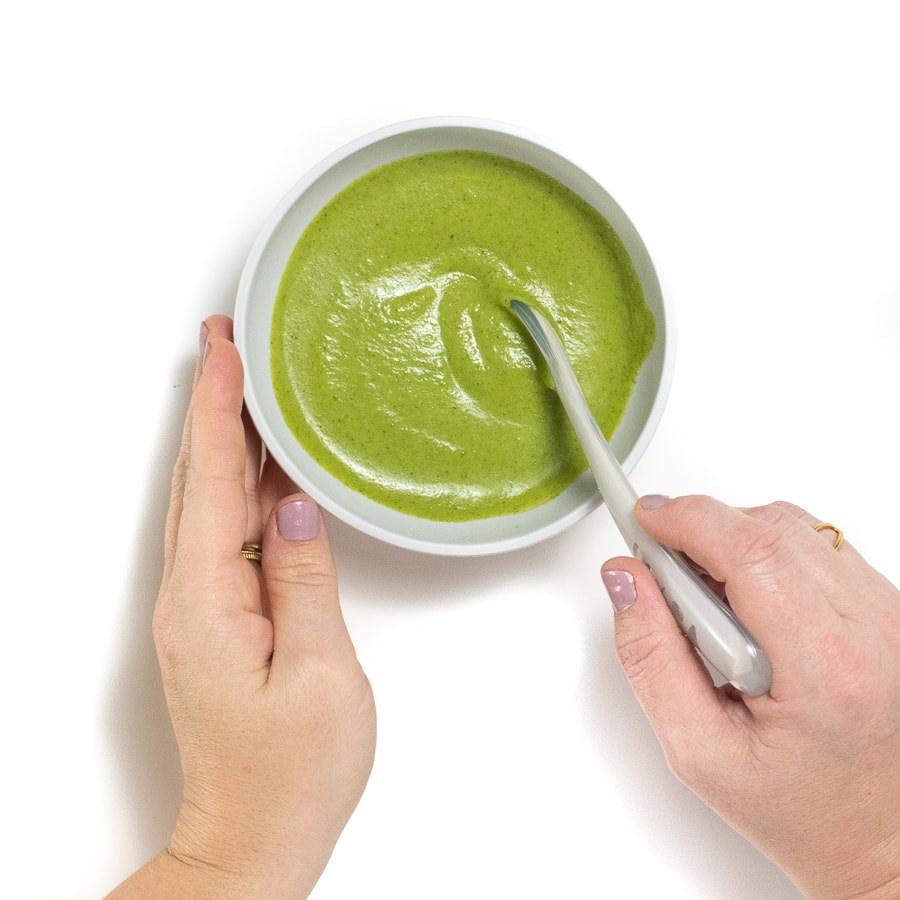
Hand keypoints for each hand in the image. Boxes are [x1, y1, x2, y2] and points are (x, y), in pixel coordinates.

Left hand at [109, 316, 375, 898]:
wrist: (255, 836)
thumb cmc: (292, 773)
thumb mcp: (321, 676)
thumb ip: (305, 582)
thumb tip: (295, 508)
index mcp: (208, 603)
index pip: (213, 480)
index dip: (219, 409)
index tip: (226, 351)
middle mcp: (190, 598)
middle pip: (199, 478)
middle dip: (210, 403)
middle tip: (224, 342)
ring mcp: (200, 608)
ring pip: (209, 500)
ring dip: (223, 437)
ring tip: (243, 383)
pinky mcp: (219, 618)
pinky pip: (225, 532)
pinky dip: (241, 484)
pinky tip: (265, 466)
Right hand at [603, 496, 899, 898]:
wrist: (884, 839)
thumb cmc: (806, 811)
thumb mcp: (700, 751)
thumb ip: (650, 657)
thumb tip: (626, 580)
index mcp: (825, 668)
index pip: (749, 549)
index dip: (685, 519)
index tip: (643, 518)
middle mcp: (874, 630)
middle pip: (771, 528)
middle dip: (702, 530)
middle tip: (666, 573)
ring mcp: (891, 615)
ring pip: (796, 531)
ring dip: (737, 544)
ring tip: (715, 610)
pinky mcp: (892, 609)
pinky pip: (819, 549)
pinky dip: (771, 559)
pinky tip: (753, 610)